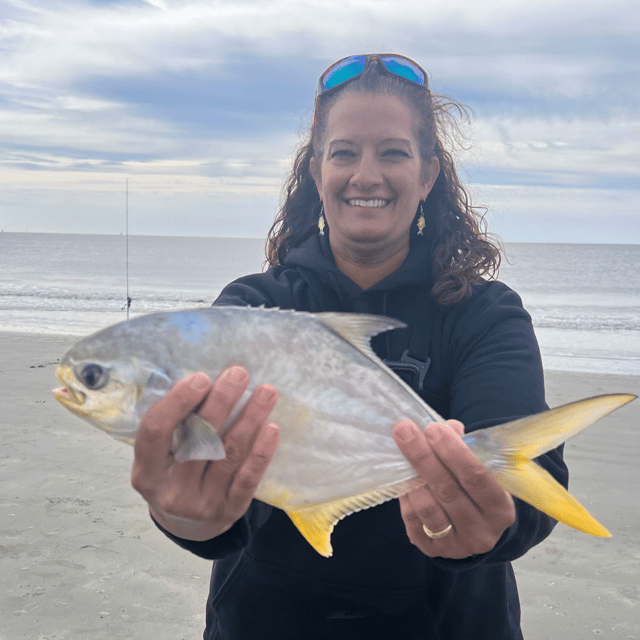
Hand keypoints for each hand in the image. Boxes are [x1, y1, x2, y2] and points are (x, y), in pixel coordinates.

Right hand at [131, 367, 278, 541]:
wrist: (188, 527)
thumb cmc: (173, 476)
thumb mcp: (159, 458)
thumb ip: (173, 426)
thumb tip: (203, 381)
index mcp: (146, 473)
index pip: (155, 432)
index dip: (177, 402)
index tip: (201, 378)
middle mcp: (172, 491)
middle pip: (199, 440)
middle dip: (221, 402)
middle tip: (239, 374)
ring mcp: (202, 504)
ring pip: (229, 455)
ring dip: (250, 418)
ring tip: (266, 392)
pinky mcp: (230, 511)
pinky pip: (248, 478)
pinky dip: (261, 451)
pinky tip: (271, 427)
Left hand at [393, 420, 514, 558]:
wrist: (476, 529)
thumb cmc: (478, 490)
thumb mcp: (483, 470)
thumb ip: (467, 448)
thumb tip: (447, 427)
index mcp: (501, 510)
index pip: (477, 477)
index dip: (453, 451)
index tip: (433, 428)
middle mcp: (481, 532)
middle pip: (448, 491)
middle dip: (423, 456)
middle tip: (405, 430)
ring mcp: (456, 546)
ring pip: (428, 508)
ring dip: (412, 477)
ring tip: (401, 453)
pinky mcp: (432, 551)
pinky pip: (413, 521)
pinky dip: (405, 497)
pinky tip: (402, 478)